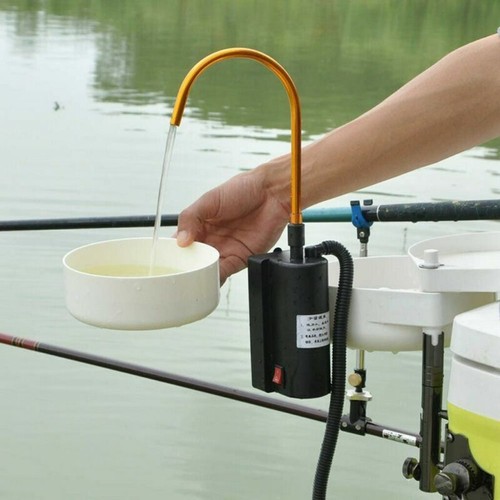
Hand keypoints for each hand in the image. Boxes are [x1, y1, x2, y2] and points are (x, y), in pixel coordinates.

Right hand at [176, 168, 289, 283]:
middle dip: (184, 269)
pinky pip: (223, 273)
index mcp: (199, 225)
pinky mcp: (239, 259)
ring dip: (198, 276)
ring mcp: (224, 250)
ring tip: (190, 280)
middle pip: (192, 260)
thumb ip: (190, 218)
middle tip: (176, 275)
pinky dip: (214, 279)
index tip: (165, 261)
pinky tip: (207, 279)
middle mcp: (210, 240)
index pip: (179, 243)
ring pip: (206, 269)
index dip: (172, 253)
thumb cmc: (243, 190)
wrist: (271, 194)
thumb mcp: (209, 199)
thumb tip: (180, 240)